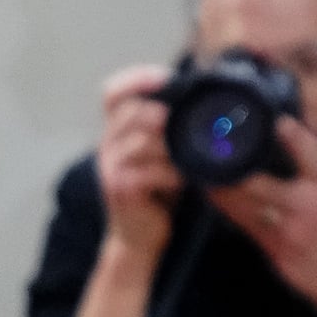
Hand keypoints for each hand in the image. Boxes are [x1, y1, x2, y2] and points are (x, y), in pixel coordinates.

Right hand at [93, 65, 181, 263]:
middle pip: (131, 111)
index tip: (164, 77)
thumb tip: (208, 103)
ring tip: (198, 151)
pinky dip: (173, 172)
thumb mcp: (161, 154)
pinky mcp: (121, 189)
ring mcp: (111, 168)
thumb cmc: (156, 193)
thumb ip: (170, 129)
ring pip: (141, 140)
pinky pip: (149, 171)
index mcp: (116, 132)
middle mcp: (107, 146)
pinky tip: (189, 177)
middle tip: (194, 122)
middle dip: (164, 113)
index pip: (112, 92)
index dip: (136, 79)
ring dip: (173, 144)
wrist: (138, 238)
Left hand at [207, 116, 316, 316]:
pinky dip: (223, 203)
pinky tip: (208, 189)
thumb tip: (289, 132)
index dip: (288, 132)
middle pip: (259, 180)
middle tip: (213, 144)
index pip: (309, 152)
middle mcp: (307, 205)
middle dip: (233, 164)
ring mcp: (284, 228)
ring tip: (199, 163)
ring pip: (241, 202)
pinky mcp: (268, 245)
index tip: (268, 118)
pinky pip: (239, 220)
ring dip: (218, 183)